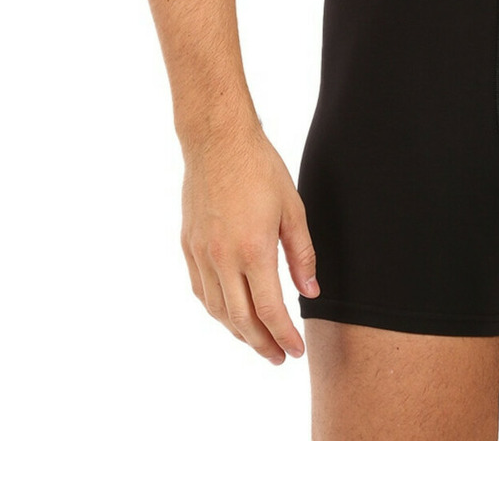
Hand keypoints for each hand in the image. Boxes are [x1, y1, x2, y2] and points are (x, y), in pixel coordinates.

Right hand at [180, 128, 319, 362]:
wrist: (217, 140)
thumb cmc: (260, 168)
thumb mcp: (293, 209)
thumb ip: (302, 255)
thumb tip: (310, 292)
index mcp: (253, 249)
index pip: (269, 310)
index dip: (283, 335)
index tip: (295, 350)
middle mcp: (223, 257)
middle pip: (241, 319)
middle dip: (262, 344)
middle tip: (279, 357)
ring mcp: (201, 253)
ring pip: (217, 310)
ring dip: (238, 332)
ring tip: (258, 340)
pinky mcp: (188, 245)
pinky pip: (201, 290)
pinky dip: (216, 310)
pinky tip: (230, 313)